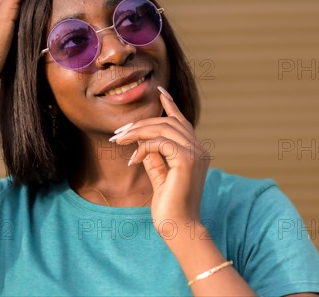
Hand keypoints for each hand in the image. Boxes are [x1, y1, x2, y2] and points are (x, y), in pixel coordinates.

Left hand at [111, 87, 210, 231]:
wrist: (179, 228)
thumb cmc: (170, 207)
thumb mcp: (160, 177)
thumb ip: (155, 158)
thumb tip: (144, 142)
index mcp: (195, 152)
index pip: (182, 122)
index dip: (170, 105)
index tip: (160, 91)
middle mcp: (199, 149)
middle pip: (168, 122)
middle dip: (141, 124)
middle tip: (118, 133)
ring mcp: (195, 153)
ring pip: (163, 128)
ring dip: (137, 132)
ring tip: (119, 141)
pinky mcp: (187, 160)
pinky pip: (160, 142)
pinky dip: (144, 147)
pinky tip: (134, 161)